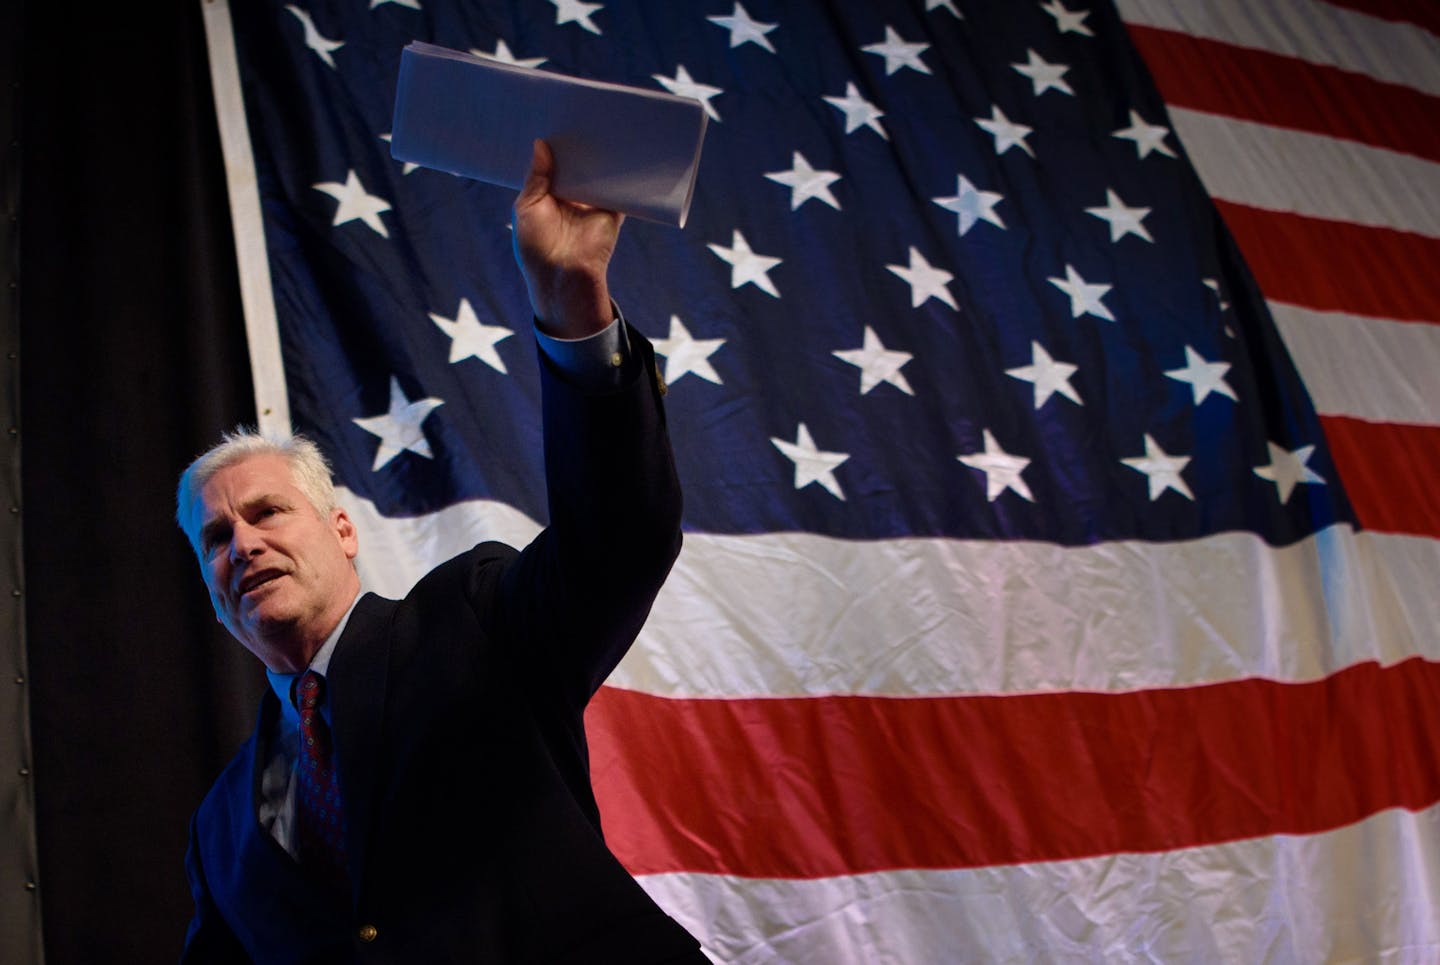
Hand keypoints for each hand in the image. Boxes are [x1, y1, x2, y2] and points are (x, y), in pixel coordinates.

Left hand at [512, 139, 623, 337]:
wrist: (564, 275)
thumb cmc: (536, 246)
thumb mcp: (526, 206)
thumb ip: (536, 177)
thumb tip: (541, 144)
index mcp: (547, 195)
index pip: (552, 164)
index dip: (552, 145)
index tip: (552, 120)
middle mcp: (570, 196)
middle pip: (575, 164)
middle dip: (575, 145)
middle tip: (576, 115)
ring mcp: (591, 203)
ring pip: (596, 173)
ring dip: (597, 155)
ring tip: (596, 124)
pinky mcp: (612, 210)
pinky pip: (618, 189)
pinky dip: (619, 173)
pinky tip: (617, 150)